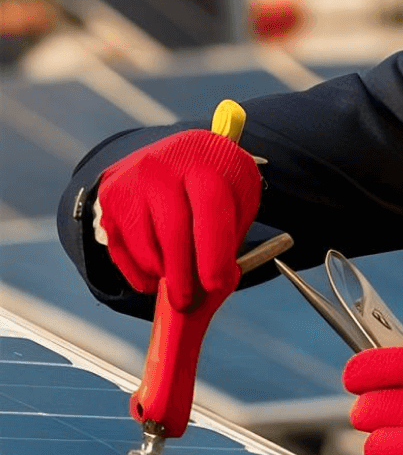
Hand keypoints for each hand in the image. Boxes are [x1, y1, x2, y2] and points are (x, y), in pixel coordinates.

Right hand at [96, 129, 261, 310]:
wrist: (186, 151)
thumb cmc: (217, 182)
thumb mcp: (239, 201)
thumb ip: (229, 239)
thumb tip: (212, 286)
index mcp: (205, 166)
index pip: (209, 211)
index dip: (212, 253)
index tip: (214, 285)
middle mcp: (164, 168)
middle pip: (171, 231)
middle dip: (181, 276)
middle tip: (186, 303)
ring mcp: (132, 180)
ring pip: (143, 243)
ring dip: (160, 273)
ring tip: (176, 285)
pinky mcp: (110, 196)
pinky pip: (120, 246)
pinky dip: (136, 270)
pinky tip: (155, 275)